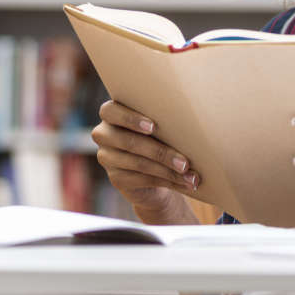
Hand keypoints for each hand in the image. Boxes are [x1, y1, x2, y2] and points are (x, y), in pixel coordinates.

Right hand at [92, 100, 200, 222]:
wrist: (155, 170)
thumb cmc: (161, 136)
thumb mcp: (159, 125)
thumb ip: (163, 119)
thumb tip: (191, 121)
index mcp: (111, 113)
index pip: (110, 111)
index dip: (130, 119)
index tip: (153, 127)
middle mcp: (104, 134)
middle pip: (128, 142)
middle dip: (160, 152)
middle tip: (184, 162)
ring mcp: (107, 157)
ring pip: (138, 163)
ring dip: (168, 170)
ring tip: (190, 174)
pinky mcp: (116, 178)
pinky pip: (142, 179)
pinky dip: (167, 181)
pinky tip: (184, 182)